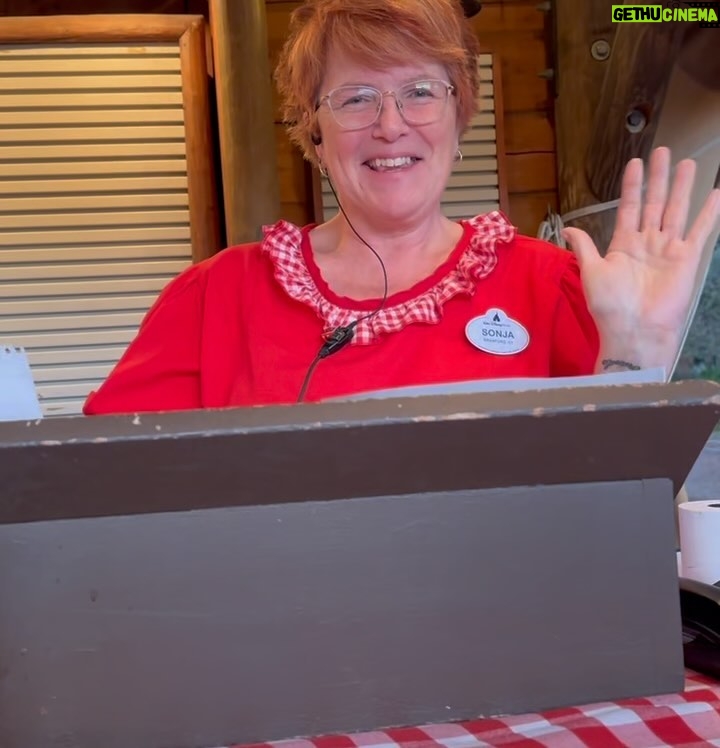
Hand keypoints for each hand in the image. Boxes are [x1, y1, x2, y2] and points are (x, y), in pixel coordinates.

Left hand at [563, 146, 719, 373]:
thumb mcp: (591, 272)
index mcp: (623, 245)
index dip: (633, 186)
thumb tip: (568, 229)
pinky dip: (709, 212)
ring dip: (682, 187)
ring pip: (677, 210)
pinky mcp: (687, 258)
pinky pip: (701, 230)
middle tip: (664, 151)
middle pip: (655, 203)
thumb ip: (584, 247)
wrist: (634, 329)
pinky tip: (715, 193)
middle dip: (659, 178)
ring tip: (687, 163)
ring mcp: (668, 250)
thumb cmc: (610, 304)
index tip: (636, 163)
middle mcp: (647, 243)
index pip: (629, 207)